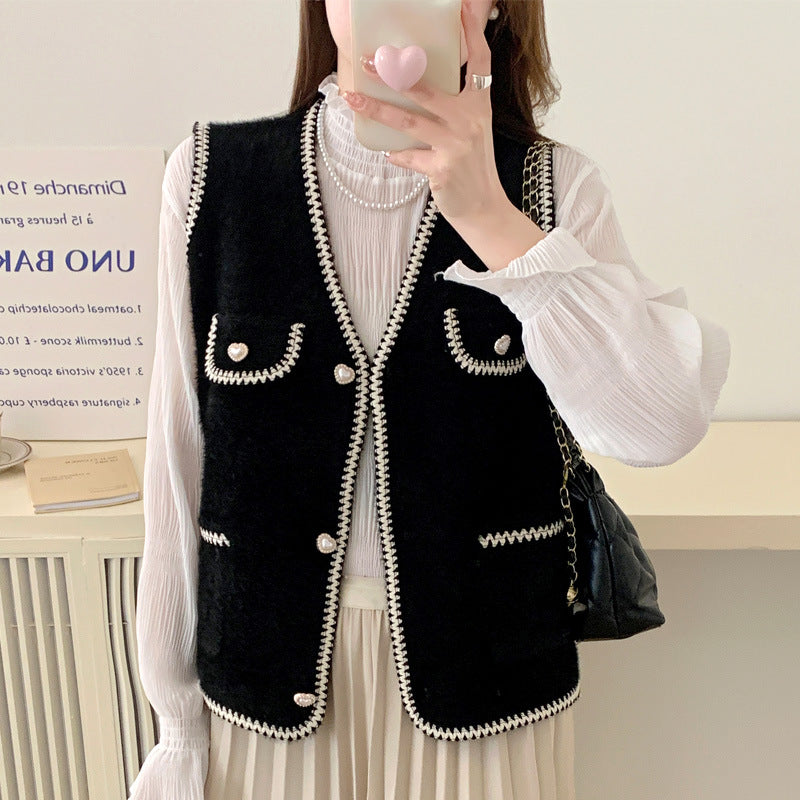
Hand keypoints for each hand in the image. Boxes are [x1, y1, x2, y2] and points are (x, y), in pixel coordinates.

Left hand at [342, 0, 507, 225]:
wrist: (484, 208)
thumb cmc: (472, 168)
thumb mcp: (472, 131)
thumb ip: (453, 109)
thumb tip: (414, 87)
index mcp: (479, 106)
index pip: (479, 62)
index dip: (472, 33)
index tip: (462, 8)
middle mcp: (469, 121)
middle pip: (426, 89)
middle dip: (392, 75)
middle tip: (367, 61)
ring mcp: (455, 145)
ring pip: (408, 121)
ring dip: (377, 109)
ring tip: (353, 98)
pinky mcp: (442, 168)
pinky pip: (408, 156)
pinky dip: (395, 155)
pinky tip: (386, 153)